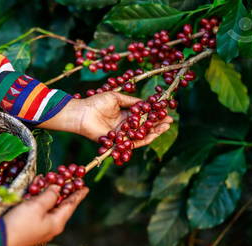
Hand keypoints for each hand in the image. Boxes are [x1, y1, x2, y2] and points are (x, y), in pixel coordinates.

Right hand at [3, 185, 88, 245]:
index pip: (71, 205)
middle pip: (61, 204)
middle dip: (64, 190)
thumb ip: (50, 195)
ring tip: (52, 179)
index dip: (78, 194)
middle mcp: (51, 225)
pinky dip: (39, 197)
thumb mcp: (37, 206)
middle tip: (69, 179)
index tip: (86, 187)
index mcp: (57, 222)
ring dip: (50, 192)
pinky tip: (36, 188)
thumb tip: (58, 188)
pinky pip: (39, 208)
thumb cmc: (21, 223)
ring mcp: (40, 225)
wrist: (0, 240)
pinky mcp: (29, 224)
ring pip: (49, 205)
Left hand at [39, 92, 172, 147]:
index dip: (154, 114)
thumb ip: (131, 101)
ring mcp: (121, 134)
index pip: (143, 116)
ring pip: (140, 135)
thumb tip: (146, 103)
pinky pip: (131, 142)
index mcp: (124, 114)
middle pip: (144, 127)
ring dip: (153, 132)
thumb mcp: (116, 98)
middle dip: (157, 124)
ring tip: (164, 127)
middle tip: (169, 121)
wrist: (82, 113)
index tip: (165, 111)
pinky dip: (142, 139)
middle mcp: (124, 125)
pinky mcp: (116, 142)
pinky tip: (152, 134)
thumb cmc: (95, 102)